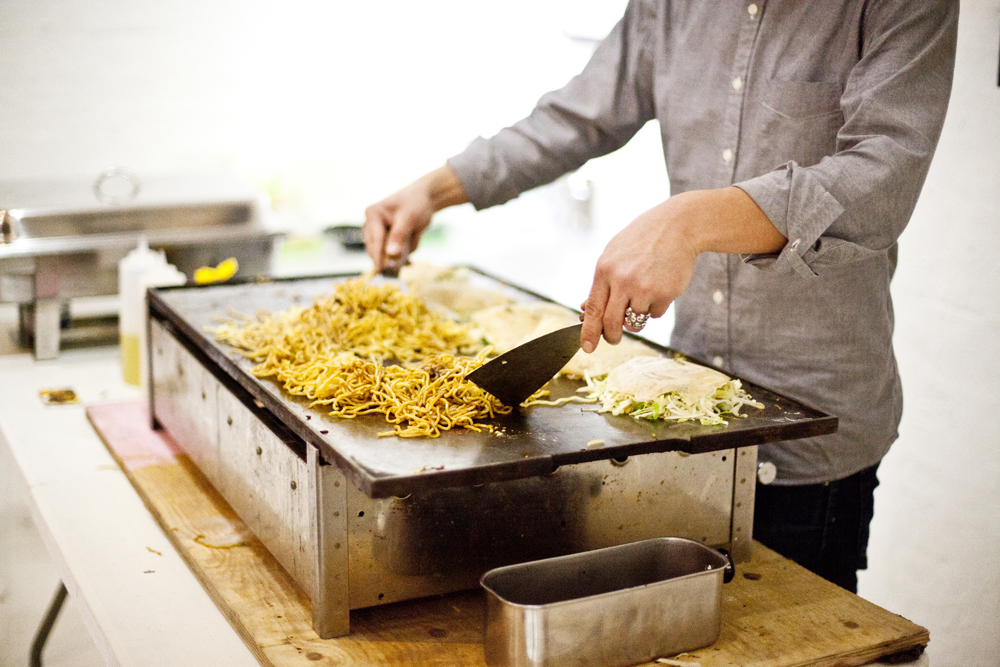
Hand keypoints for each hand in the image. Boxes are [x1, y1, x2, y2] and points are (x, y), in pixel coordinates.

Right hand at [363, 166, 467, 272]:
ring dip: (397, 258)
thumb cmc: (416, 203)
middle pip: (376, 248)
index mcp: (373, 214)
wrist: (426, 198)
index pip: (375, 239)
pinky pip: (391, 253)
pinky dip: (401, 257)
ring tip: (409, 259)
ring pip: (384, 253)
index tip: (381, 270)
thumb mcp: (409, 218)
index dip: (378, 256)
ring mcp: (379, 232)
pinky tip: (409, 262)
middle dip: (389, 258)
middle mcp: (372, 224)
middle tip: (399, 269)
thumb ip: (399, 236)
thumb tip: (391, 254)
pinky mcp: (387, 239)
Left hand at [580, 187, 784, 352]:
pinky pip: (655, 315)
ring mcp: (644, 288)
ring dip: (637, 318)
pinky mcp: (665, 294)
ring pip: (634, 322)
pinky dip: (656, 307)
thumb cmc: (642, 241)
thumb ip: (602, 283)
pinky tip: (660, 285)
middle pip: (612, 323)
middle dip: (611, 336)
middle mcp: (622, 280)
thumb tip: (586, 312)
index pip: (592, 309)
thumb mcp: (614, 255)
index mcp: (604, 270)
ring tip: (643, 294)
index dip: (589, 332)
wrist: (678, 226)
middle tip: (614, 339)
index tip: (587, 348)